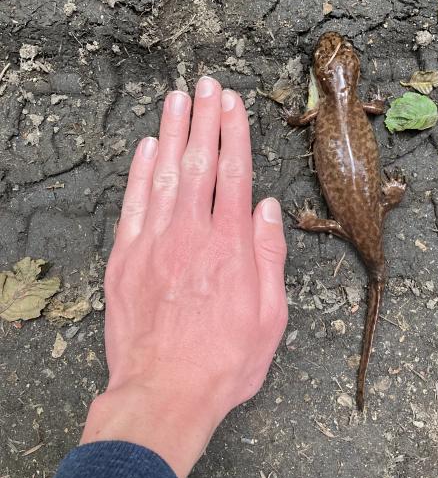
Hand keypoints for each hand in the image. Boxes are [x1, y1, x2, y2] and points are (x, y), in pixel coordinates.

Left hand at [81, 80, 287, 477]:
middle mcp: (193, 235)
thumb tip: (269, 210)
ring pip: (165, 174)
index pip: (235, 174)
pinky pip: (134, 204)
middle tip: (207, 84)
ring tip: (178, 98)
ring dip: (172, 132)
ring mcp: (156, 244)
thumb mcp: (270, 317)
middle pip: (200, 163)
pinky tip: (146, 146)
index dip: (234, 134)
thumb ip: (269, 257)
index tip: (233, 104)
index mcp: (231, 247)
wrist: (164, 393)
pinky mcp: (127, 259)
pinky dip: (139, 172)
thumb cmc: (223, 362)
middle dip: (205, 120)